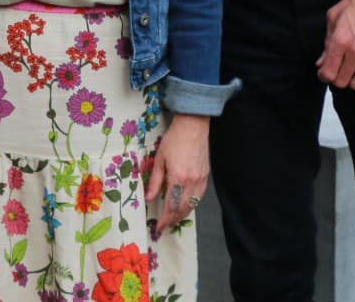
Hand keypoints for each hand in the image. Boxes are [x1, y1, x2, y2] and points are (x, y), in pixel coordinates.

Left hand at [145, 114, 208, 232]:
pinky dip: (191, 205)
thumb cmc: (174, 139)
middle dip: (173, 220)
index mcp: (178, 178)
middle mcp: (192, 182)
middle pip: (182, 209)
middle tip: (164, 226)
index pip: (171, 206)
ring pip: (192, 205)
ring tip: (173, 219)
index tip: (158, 227)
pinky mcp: (205, 176)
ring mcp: (200, 180)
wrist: (193, 126)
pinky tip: (185, 206)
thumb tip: (149, 198)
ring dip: (183, 215)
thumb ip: (154, 181)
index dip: (164, 220)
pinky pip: (199, 197)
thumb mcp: (159, 159)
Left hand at [317, 0, 354, 89]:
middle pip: (341, 82)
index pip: (328, 73)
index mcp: (340, 40)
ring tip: (350, 68)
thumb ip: (326, 42)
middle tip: (337, 69)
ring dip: (351, 79)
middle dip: (336, 78)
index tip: (324, 73)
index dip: (323, 76)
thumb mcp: (334, 17)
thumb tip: (321, 62)